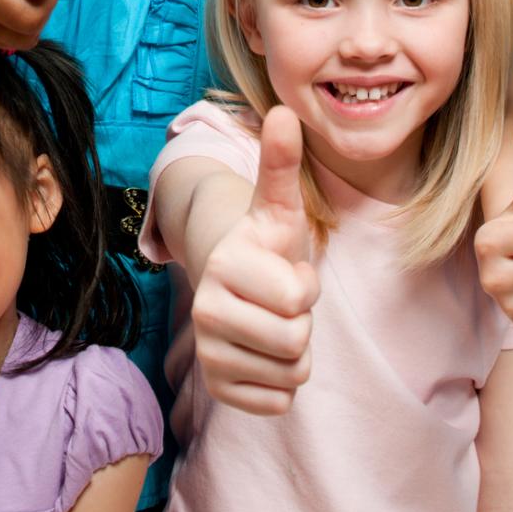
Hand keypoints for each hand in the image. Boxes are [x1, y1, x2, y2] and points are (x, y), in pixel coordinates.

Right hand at [192, 107, 318, 415]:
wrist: (236, 280)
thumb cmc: (266, 242)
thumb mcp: (279, 204)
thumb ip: (282, 162)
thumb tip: (285, 110)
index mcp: (224, 265)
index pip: (299, 299)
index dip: (305, 284)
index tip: (286, 268)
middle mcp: (206, 311)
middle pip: (296, 340)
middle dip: (302, 320)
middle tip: (281, 298)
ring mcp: (209, 352)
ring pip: (291, 372)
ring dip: (296, 350)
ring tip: (274, 319)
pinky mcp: (218, 387)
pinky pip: (278, 401)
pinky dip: (282, 381)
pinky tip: (265, 350)